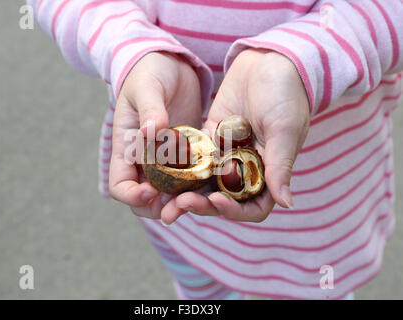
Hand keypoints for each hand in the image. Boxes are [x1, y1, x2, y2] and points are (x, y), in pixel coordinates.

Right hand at [109, 52, 201, 218]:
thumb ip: (150, 110)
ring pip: (169, 194)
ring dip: (181, 201)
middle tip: (179, 203)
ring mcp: (166, 160)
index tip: (150, 191)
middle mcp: (143, 160)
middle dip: (158, 207)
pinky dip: (198, 185)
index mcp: (125, 148)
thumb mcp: (147, 87)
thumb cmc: (150, 72)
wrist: (170, 66)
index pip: (119, 186)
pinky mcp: (187, 155)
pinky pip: (190, 178)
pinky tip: (214, 184)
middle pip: (144, 199)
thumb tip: (151, 133)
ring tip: (199, 200)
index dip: (132, 195)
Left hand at [163, 49, 309, 223]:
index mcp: (268, 173)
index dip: (234, 211)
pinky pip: (192, 156)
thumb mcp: (285, 130)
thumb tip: (287, 203)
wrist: (270, 61)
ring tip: (164, 193)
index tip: (216, 201)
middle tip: (179, 202)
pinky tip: (160, 166)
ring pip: (204, 181)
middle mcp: (246, 169)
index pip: (252, 207)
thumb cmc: (287, 95)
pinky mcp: (210, 137)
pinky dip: (179, 163)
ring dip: (185, 190)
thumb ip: (280, 166)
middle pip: (222, 198)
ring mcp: (226, 154)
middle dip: (201, 204)